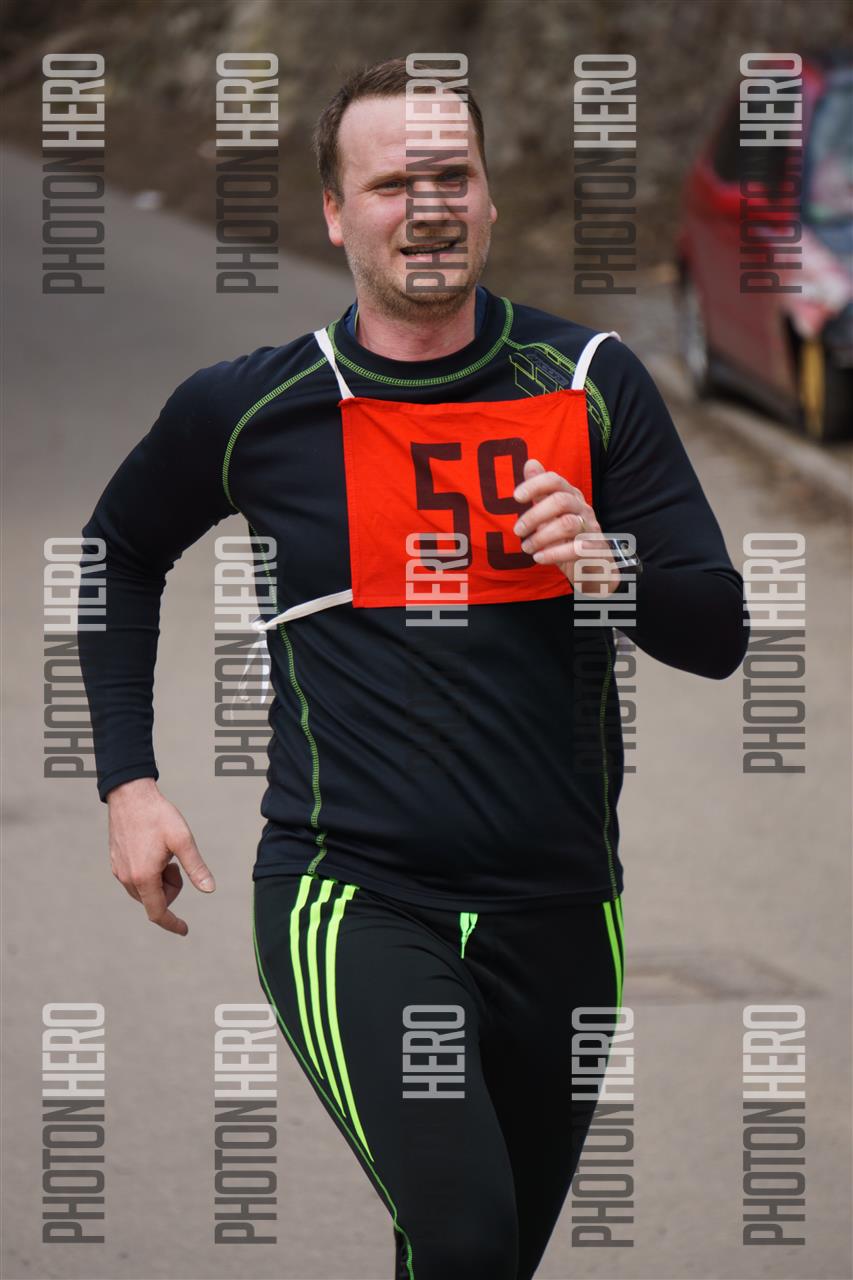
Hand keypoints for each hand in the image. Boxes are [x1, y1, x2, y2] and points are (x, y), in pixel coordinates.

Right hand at [106, 778, 214, 935]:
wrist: (130, 794)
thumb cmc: (157, 815)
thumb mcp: (183, 840)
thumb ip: (196, 867)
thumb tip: (209, 889)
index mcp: (144, 877)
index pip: (157, 912)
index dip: (172, 923)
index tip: (185, 930)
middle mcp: (127, 878)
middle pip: (155, 899)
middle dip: (171, 887)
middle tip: (175, 861)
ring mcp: (118, 871)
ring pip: (145, 889)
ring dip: (160, 879)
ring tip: (163, 852)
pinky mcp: (115, 862)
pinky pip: (135, 878)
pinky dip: (149, 872)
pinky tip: (153, 849)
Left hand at [513, 458, 619, 595]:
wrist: (594, 568)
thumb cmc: (569, 538)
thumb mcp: (552, 514)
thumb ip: (541, 492)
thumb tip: (530, 462)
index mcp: (571, 496)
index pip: (555, 481)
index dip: (535, 485)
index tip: (516, 497)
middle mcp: (583, 509)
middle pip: (560, 501)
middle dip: (534, 515)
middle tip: (518, 530)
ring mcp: (591, 529)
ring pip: (568, 524)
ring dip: (541, 536)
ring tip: (526, 547)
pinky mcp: (595, 549)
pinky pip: (576, 548)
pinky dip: (553, 553)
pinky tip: (539, 557)